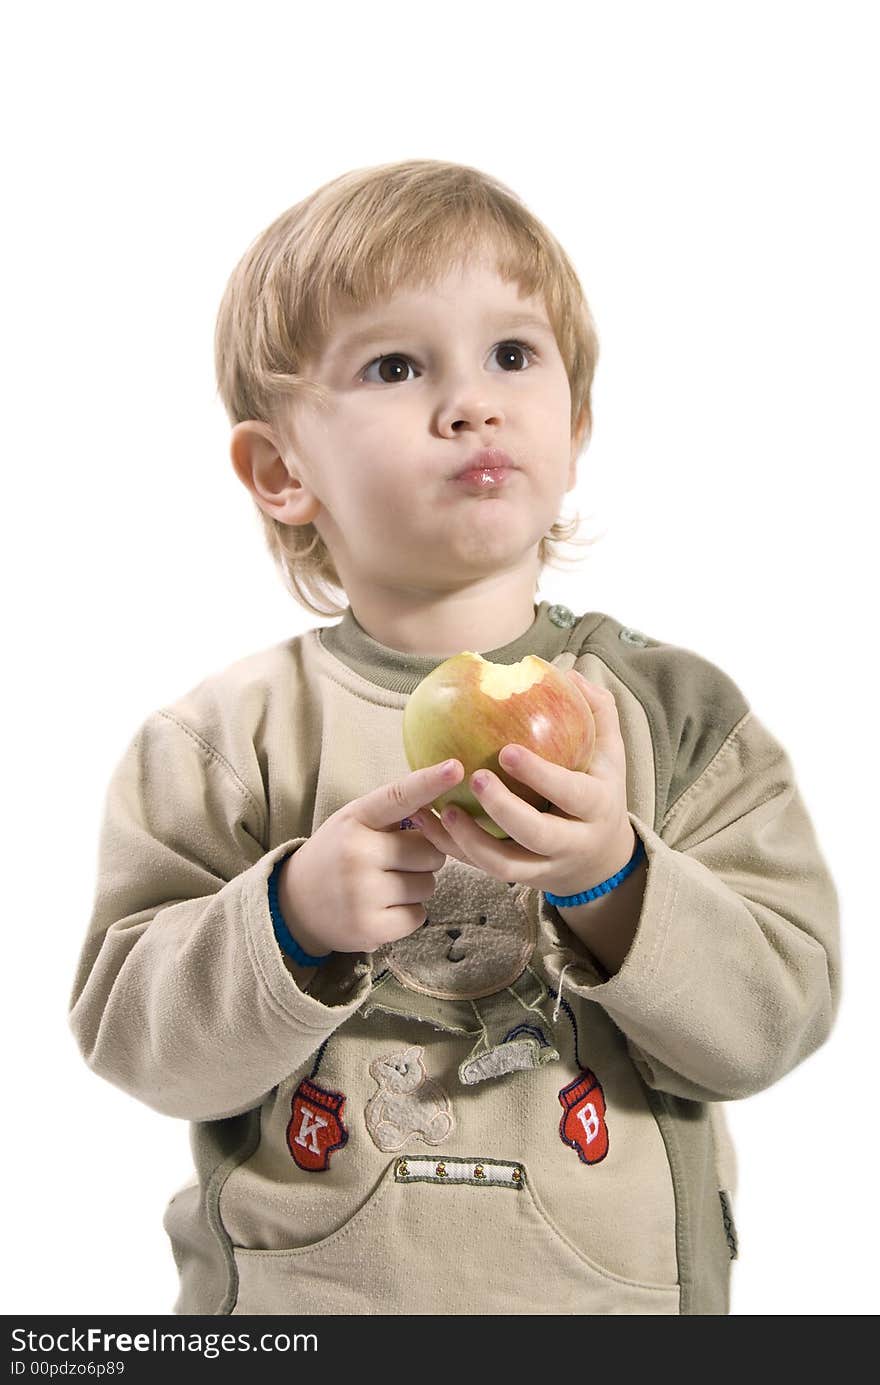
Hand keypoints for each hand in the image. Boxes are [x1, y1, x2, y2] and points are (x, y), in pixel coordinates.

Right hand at [277, 758, 464, 955]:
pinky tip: (382, 908)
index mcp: (356, 819)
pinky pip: (419, 915)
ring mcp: (362, 893)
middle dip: (423, 857)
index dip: (429, 782)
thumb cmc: (338, 854)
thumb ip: (394, 813)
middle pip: (430, 851)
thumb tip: (447, 809)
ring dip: (416, 886)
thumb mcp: (355, 822)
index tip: (456, 768)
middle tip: (394, 860)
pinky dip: (408, 913)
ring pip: (428, 885)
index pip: (398, 796)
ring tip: (383, 884)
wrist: (297, 904)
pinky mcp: (370, 928)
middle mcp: (357, 853)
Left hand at [412, 671, 635, 898]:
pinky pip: (481, 869)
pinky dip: (453, 848)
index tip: (507, 751)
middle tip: (475, 778)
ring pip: (505, 866)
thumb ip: (596, 710)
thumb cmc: (598, 789)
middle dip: (505, 810)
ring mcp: (544, 867)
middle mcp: (573, 842)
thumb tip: (567, 672)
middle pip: (538, 836)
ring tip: (444, 810)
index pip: (572, 793)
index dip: (541, 776)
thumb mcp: (610, 752)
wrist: (600, 860)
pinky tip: (427, 822)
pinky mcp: (517, 878)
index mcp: (597, 807)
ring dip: (471, 841)